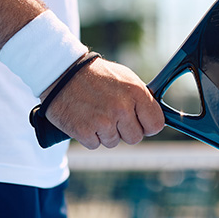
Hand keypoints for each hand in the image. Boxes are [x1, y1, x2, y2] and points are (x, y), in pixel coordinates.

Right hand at [42, 58, 164, 148]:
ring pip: (114, 142)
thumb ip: (142, 99)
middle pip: (135, 138)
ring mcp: (103, 121)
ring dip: (105, 133)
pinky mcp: (84, 131)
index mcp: (135, 93)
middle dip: (125, 130)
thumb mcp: (126, 78)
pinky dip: (89, 136)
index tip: (141, 123)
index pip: (156, 124)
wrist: (61, 72)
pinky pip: (95, 145)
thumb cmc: (96, 75)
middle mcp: (121, 108)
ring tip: (96, 113)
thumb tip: (155, 118)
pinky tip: (85, 119)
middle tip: (113, 117)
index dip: (148, 125)